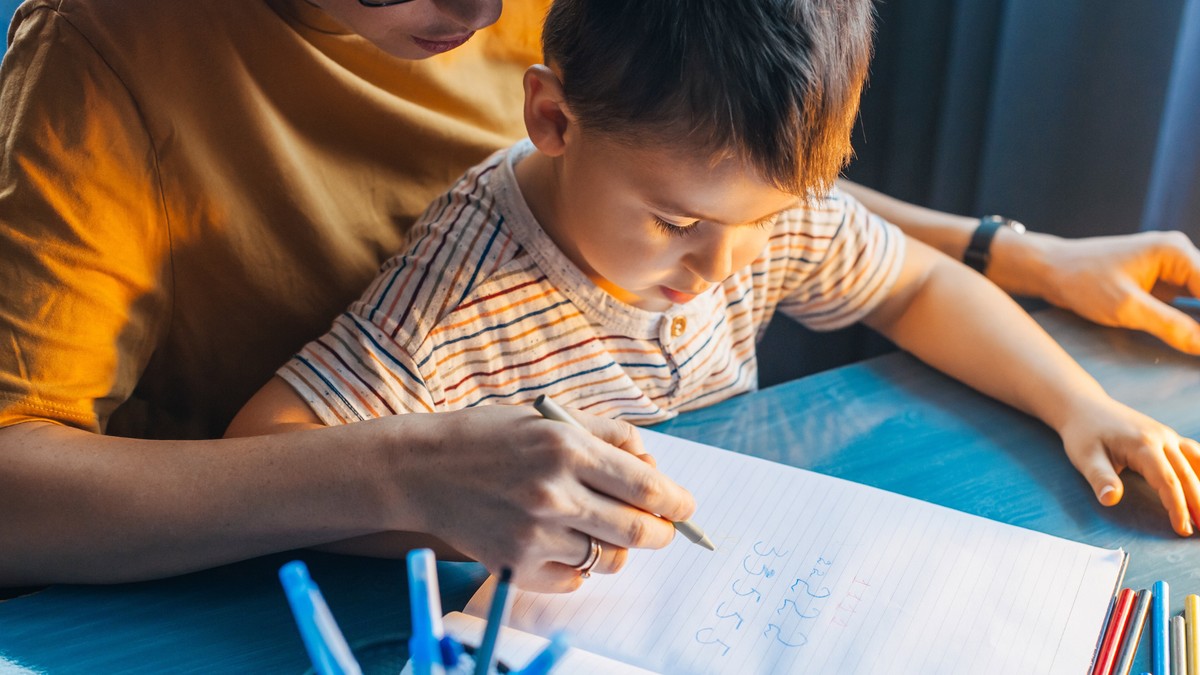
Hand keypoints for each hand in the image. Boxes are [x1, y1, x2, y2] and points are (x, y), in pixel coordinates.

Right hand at [382, 405, 695, 591]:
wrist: (420, 469)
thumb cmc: (488, 436)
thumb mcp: (549, 417)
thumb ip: (608, 435)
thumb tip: (655, 469)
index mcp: (567, 448)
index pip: (646, 488)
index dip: (677, 502)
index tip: (686, 508)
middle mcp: (554, 493)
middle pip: (638, 532)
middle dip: (662, 533)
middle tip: (662, 529)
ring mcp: (533, 534)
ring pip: (608, 559)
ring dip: (616, 548)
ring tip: (600, 528)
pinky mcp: (514, 565)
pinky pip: (573, 581)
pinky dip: (579, 567)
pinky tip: (563, 543)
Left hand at [1026, 231, 1199, 353]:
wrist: (1051, 270)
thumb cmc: (1082, 281)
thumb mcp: (1126, 308)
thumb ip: (1169, 326)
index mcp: (1175, 252)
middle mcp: (1179, 255)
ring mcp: (1172, 268)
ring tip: (1198, 344)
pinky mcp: (1162, 283)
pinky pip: (1190, 302)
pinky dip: (1194, 320)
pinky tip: (1194, 339)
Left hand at [1058, 396, 1199, 535]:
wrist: (1084, 407)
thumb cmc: (1083, 433)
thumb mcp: (1085, 457)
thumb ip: (1100, 478)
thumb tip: (1111, 500)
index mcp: (1143, 444)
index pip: (1167, 481)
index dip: (1177, 507)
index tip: (1182, 530)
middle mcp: (1162, 438)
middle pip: (1187, 474)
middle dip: (1198, 504)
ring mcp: (1167, 435)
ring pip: (1196, 462)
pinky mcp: (1168, 437)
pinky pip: (1193, 453)